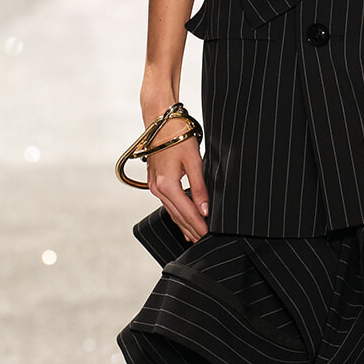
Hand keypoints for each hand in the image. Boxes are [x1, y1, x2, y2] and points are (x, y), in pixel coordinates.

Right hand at [144, 113, 208, 242]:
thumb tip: (205, 210)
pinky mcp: (155, 183)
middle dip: (193, 230)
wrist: (160, 122)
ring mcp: (155, 187)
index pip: (187, 212)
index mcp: (167, 184)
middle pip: (178, 216)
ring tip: (197, 237)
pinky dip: (177, 215)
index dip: (199, 225)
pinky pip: (168, 205)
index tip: (209, 235)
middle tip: (206, 241)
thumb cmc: (178, 136)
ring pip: (172, 212)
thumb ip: (200, 188)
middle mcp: (158, 189)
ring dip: (185, 225)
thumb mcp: (194, 161)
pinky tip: (184, 224)